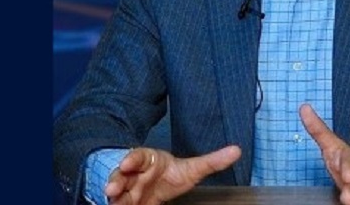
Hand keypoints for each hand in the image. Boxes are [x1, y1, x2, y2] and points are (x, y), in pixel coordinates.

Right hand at [103, 145, 240, 204]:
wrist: (151, 187)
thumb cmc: (169, 175)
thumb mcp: (190, 170)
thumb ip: (211, 162)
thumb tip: (237, 150)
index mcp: (146, 161)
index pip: (137, 157)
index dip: (132, 159)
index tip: (128, 164)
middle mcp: (131, 175)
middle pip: (119, 175)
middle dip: (115, 180)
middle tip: (112, 188)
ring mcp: (124, 190)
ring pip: (114, 192)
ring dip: (112, 195)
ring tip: (111, 197)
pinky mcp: (122, 202)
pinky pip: (116, 204)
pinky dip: (115, 204)